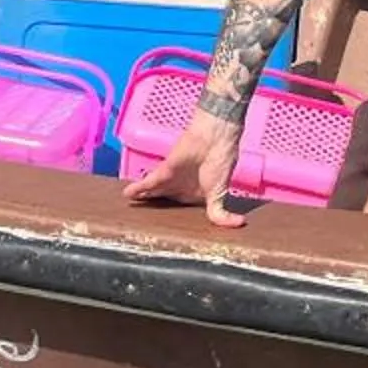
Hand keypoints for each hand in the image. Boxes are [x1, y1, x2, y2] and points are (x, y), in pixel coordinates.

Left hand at [120, 110, 249, 228]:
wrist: (216, 138)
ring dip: (142, 199)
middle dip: (152, 208)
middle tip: (139, 220)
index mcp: (194, 193)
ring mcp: (171, 179)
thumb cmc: (221, 160)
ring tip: (130, 207)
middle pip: (162, 201)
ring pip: (153, 193)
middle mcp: (180, 186)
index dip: (171, 218)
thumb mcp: (220, 192)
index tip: (162, 230)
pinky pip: (148, 183)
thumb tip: (240, 223)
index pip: (179, 209)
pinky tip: (127, 195)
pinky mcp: (164, 172)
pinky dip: (137, 189)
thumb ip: (220, 211)